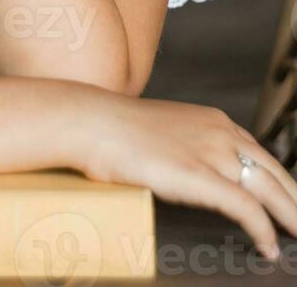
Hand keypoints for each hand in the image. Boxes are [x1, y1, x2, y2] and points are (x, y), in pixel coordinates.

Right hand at [64, 87, 296, 260]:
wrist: (90, 121)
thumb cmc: (112, 129)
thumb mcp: (160, 132)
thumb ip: (182, 148)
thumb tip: (182, 172)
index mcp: (212, 120)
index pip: (260, 154)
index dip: (279, 182)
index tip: (288, 201)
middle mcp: (220, 132)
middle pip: (274, 171)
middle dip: (294, 200)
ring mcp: (211, 152)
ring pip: (268, 188)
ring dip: (290, 217)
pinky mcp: (198, 175)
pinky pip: (245, 207)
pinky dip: (262, 229)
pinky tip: (267, 247)